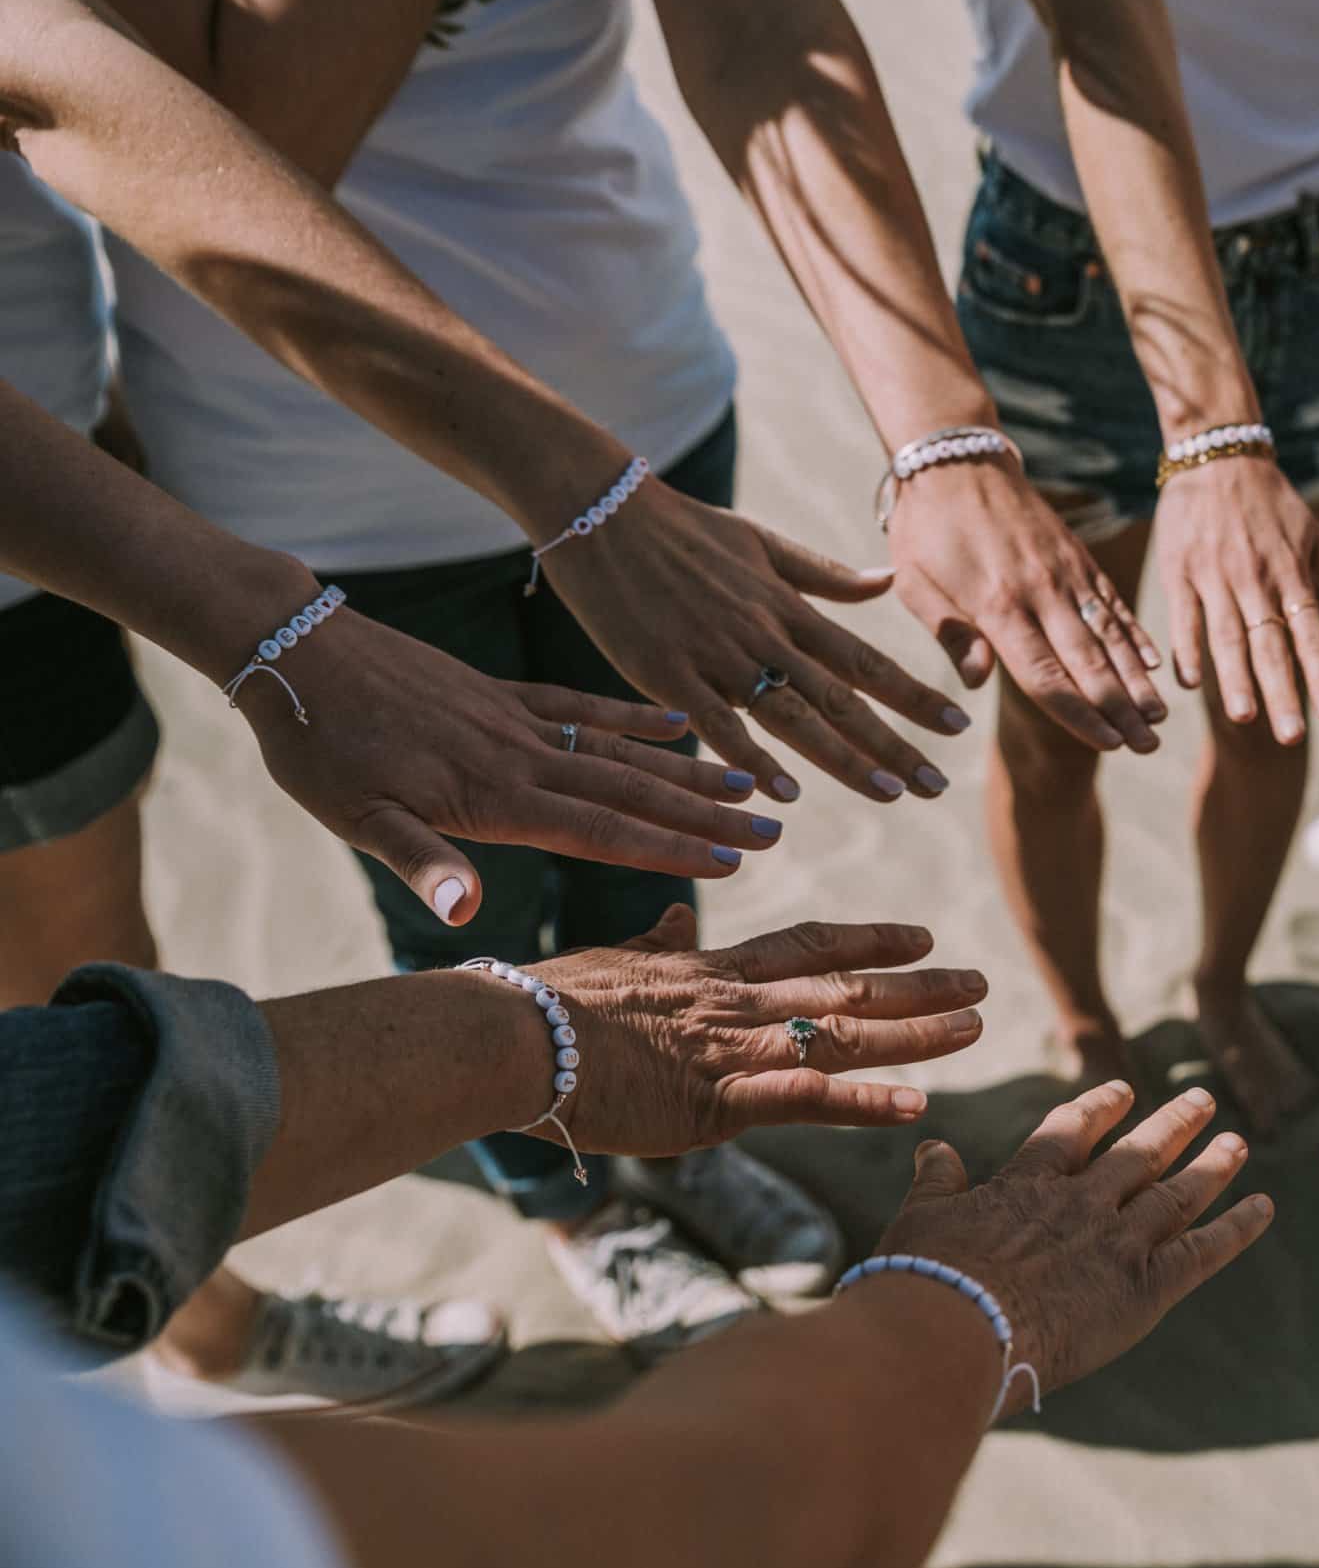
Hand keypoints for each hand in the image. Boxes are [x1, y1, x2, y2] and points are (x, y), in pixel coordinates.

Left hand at [239, 608, 784, 925]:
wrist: (296, 653)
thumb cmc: (318, 750)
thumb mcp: (355, 818)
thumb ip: (422, 863)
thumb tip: (466, 914)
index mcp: (494, 795)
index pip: (600, 830)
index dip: (668, 849)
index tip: (729, 865)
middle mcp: (523, 756)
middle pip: (632, 792)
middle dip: (706, 816)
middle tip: (774, 834)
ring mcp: (518, 720)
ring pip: (621, 751)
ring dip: (689, 771)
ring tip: (751, 785)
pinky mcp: (502, 693)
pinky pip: (583, 706)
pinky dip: (634, 718)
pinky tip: (678, 724)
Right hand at [526, 905, 986, 1152]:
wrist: (506, 1037)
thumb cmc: (545, 1004)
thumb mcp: (616, 961)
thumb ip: (660, 940)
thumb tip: (681, 914)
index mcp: (714, 970)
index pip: (811, 945)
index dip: (871, 941)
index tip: (923, 937)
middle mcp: (736, 1003)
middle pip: (847, 988)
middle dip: (920, 987)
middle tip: (981, 982)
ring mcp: (730, 1050)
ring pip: (842, 1035)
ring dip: (915, 1034)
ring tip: (976, 1028)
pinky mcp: (712, 1103)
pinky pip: (803, 1099)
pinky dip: (862, 1101)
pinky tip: (914, 1107)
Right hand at [538, 476, 967, 804]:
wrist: (602, 510)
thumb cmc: (683, 528)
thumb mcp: (764, 543)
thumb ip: (826, 575)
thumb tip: (888, 582)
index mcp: (789, 608)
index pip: (865, 661)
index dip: (913, 696)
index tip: (956, 727)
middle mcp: (765, 634)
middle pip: (842, 699)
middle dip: (893, 744)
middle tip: (936, 785)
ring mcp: (718, 655)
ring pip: (793, 716)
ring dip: (842, 758)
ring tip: (887, 794)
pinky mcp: (668, 672)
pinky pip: (718, 723)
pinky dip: (751, 758)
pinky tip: (783, 794)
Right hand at [875, 1080, 1275, 1414]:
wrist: (953, 1330)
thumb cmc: (924, 1280)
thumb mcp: (921, 1218)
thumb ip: (936, 1180)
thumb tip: (932, 1146)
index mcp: (1028, 1184)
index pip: (1071, 1132)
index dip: (1100, 1108)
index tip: (1123, 1090)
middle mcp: (1082, 1202)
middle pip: (1138, 1154)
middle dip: (1173, 1126)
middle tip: (1202, 1100)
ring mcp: (1117, 1240)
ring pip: (1177, 1193)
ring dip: (1211, 1166)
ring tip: (1237, 1143)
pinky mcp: (1144, 1286)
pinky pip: (1203, 1250)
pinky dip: (1238, 1227)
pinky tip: (1265, 1207)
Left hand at [889, 460, 1166, 752]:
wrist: (958, 458)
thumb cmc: (927, 528)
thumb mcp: (916, 583)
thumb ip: (951, 635)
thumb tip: (976, 683)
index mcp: (997, 604)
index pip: (1044, 673)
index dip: (1078, 713)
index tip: (1106, 744)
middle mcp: (1041, 591)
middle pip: (1088, 662)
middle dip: (1121, 709)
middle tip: (1148, 748)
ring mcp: (1066, 573)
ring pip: (1110, 636)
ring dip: (1138, 680)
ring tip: (1159, 718)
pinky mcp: (1078, 558)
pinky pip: (1113, 603)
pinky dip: (1136, 636)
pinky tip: (1157, 666)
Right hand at [1154, 454, 1318, 743]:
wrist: (1218, 454)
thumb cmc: (1274, 501)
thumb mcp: (1317, 536)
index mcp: (1292, 574)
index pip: (1311, 632)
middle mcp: (1256, 580)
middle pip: (1270, 644)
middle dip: (1282, 691)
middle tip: (1292, 737)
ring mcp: (1215, 577)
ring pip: (1227, 636)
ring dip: (1235, 679)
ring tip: (1245, 718)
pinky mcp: (1179, 571)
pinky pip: (1183, 616)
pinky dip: (1185, 648)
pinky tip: (1187, 683)